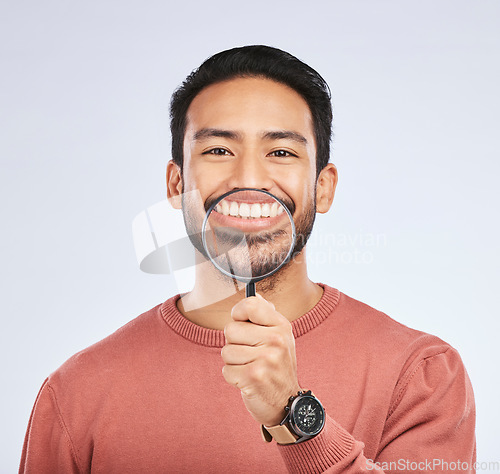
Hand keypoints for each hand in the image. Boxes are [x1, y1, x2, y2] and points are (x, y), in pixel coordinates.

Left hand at [221, 294, 300, 426]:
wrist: (287, 402)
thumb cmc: (277, 365)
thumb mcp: (280, 336)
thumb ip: (265, 314)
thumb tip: (253, 294)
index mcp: (281, 326)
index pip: (250, 304)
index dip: (239, 313)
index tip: (242, 323)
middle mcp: (276, 340)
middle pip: (230, 329)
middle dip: (234, 343)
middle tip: (250, 353)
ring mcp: (266, 359)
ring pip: (226, 351)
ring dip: (233, 362)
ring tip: (250, 367)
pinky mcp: (254, 378)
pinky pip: (226, 371)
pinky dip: (233, 377)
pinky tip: (248, 380)